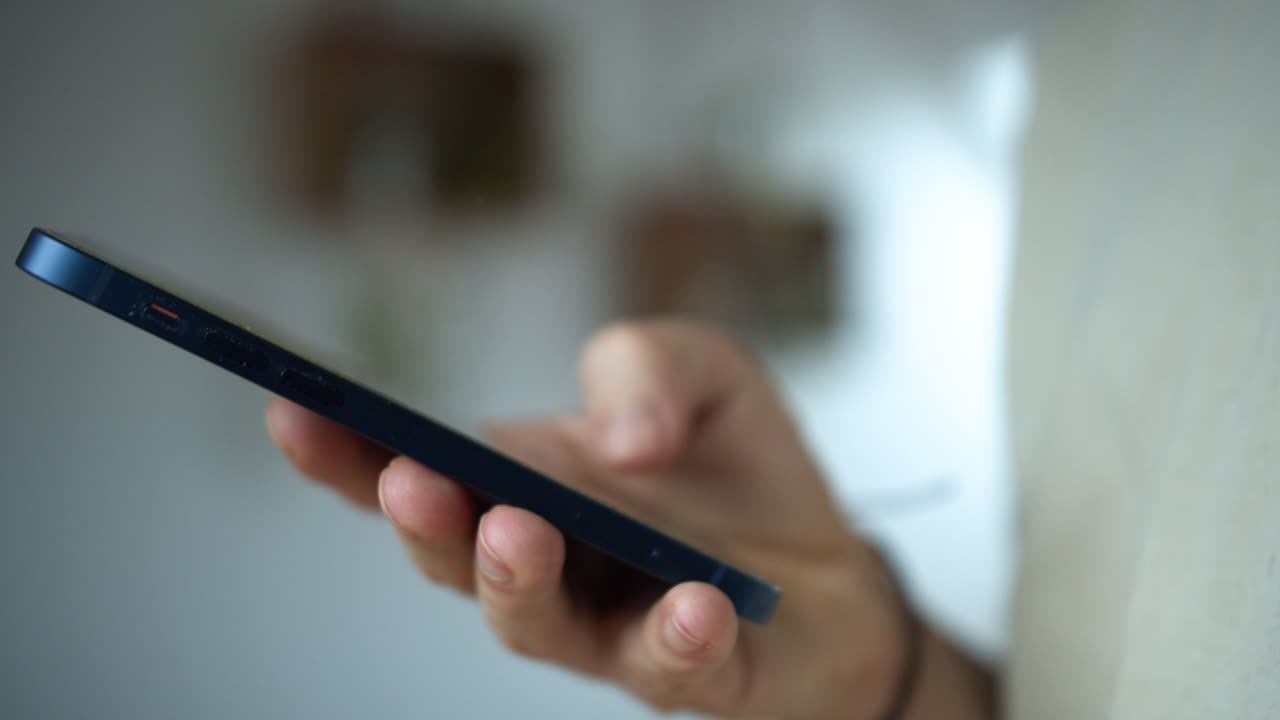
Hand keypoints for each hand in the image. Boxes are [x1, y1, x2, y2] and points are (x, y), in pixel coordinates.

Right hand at [266, 321, 983, 718]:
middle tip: (413, 478)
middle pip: (453, 557)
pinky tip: (694, 605)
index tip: (293, 405)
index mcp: (522, 486)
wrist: (830, 570)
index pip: (414, 470)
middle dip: (424, 520)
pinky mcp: (697, 673)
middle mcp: (547, 566)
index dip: (346, 449)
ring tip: (520, 532)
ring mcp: (610, 628)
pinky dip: (676, 638)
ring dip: (517, 581)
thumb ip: (644, 364)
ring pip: (536, 626)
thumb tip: (619, 437)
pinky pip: (673, 669)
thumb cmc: (734, 472)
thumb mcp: (704, 371)